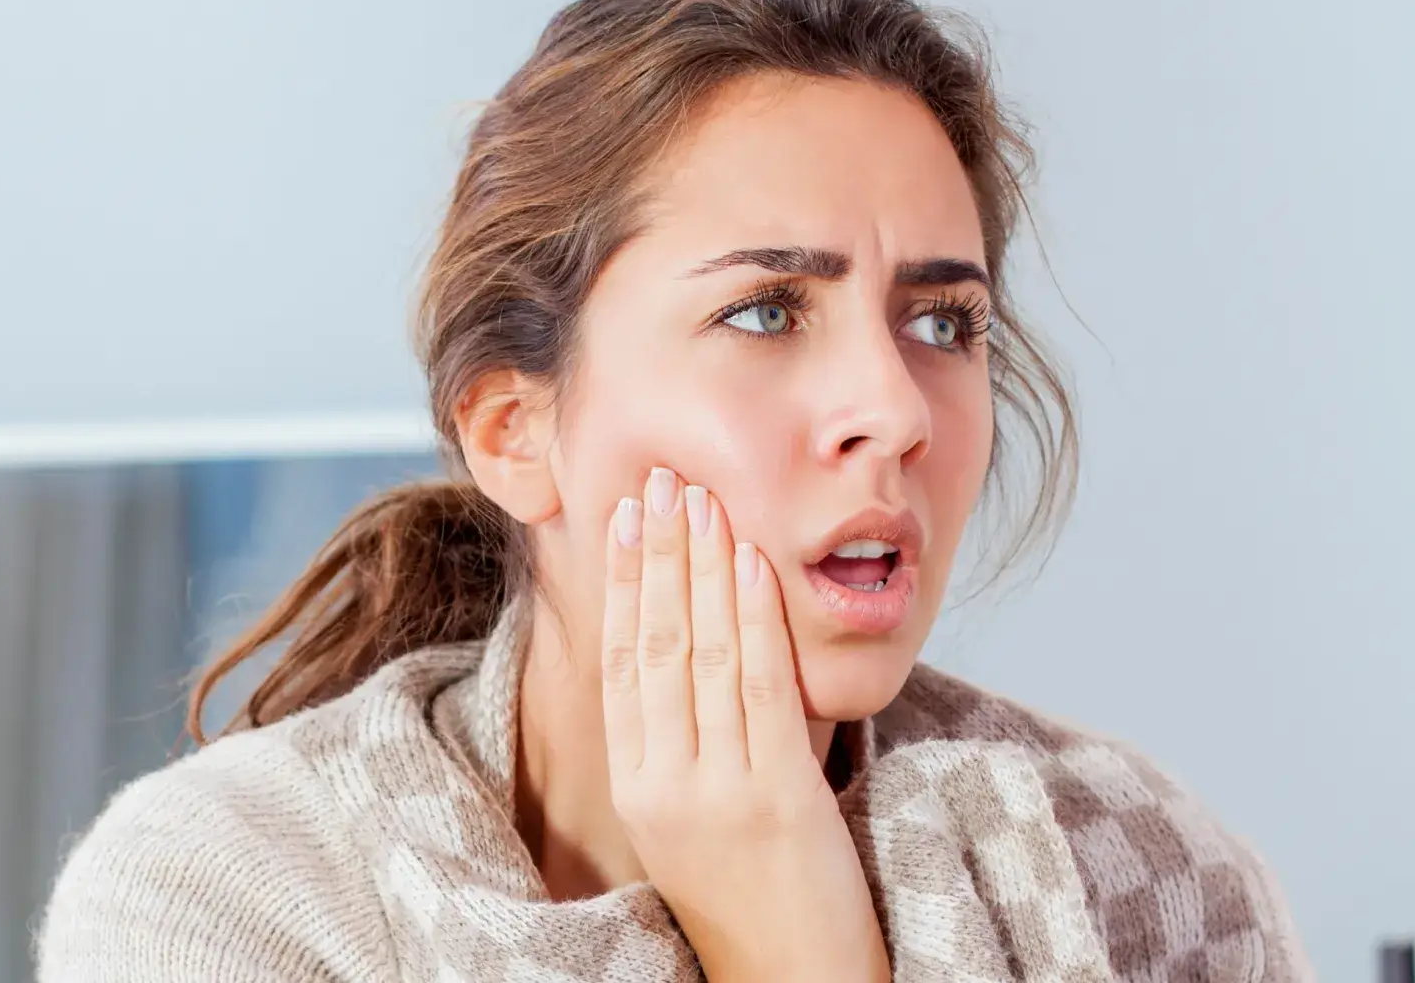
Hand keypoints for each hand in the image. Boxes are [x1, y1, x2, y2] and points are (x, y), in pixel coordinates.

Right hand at [600, 467, 890, 982]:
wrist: (791, 978)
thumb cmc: (754, 897)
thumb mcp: (694, 818)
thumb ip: (686, 745)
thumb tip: (691, 655)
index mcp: (638, 789)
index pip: (623, 664)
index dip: (627, 584)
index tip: (630, 518)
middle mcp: (665, 785)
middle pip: (655, 646)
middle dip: (659, 555)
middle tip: (660, 480)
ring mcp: (718, 790)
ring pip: (703, 655)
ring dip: (703, 567)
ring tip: (702, 499)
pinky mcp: (777, 796)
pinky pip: (759, 688)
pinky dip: (753, 617)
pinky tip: (749, 563)